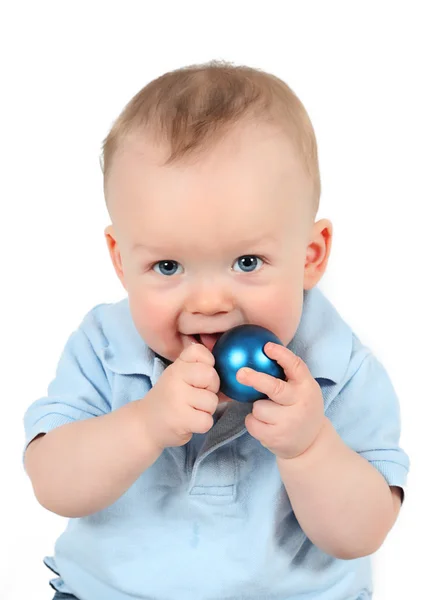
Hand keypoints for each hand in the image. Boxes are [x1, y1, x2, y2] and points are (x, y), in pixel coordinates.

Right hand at [140, 343, 219, 449]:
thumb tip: (236, 375)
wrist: (145, 425)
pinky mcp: (180, 419)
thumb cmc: (170, 400)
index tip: (198, 376)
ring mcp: (177, 398)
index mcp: (177, 365)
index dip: (208, 364)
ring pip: (212, 401)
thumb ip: (203, 372)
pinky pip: (207, 421)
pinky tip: (189, 422)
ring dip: (206, 410)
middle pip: (212, 376)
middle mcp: (175, 377)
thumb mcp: (181, 378)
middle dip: (211, 390)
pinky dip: (202, 425)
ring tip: (191, 411)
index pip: (200, 351)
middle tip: (196, 397)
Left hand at [236, 343, 324, 458]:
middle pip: (274, 388)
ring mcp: (289, 422)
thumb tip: (258, 350)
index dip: (281, 355)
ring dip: (258, 409)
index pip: (296, 366)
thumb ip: (287, 375)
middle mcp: (300, 404)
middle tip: (240, 372)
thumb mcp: (303, 391)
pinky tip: (266, 426)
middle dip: (256, 379)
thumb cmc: (300, 409)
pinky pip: (252, 422)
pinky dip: (254, 422)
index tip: (266, 347)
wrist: (311, 445)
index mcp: (307, 387)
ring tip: (270, 415)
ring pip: (258, 407)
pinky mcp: (276, 437)